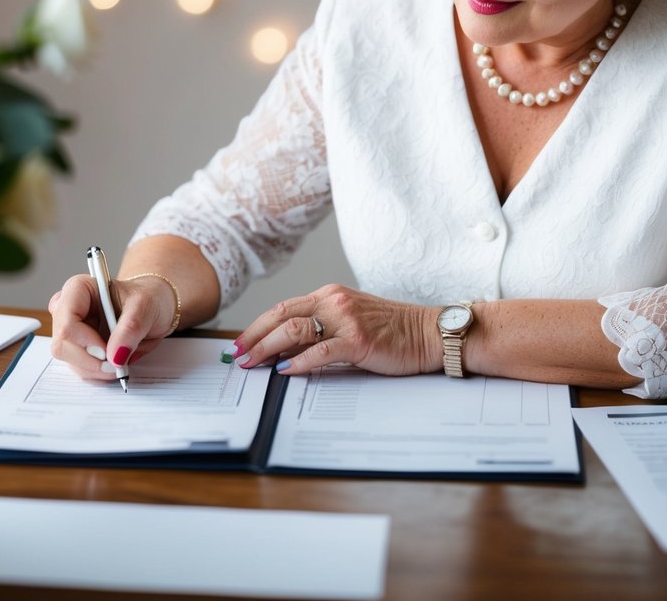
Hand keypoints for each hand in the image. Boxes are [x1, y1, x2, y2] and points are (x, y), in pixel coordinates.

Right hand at [47, 273, 176, 378]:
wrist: (154, 306)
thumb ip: (130, 329)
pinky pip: (79, 369)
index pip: (66, 323)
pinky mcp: (77, 348)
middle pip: (62, 345)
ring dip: (96, 369)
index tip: (109, 352)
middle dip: (91, 361)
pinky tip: (115, 363)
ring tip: (121, 359)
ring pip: (69, 361)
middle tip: (117, 362)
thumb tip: (115, 356)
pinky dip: (98, 373)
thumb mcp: (146, 307)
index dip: (86, 343)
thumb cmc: (148, 298)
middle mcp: (68, 309)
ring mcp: (70, 331)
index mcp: (78, 289)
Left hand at [233, 284, 441, 375]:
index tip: (241, 343)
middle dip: (254, 337)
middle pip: (281, 315)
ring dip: (267, 348)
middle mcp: (334, 302)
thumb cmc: (391, 331)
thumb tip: (283, 350)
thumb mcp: (350, 321)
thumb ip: (320, 329)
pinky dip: (299, 362)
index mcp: (329, 295)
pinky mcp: (359, 341)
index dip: (257, 326)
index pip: (283, 308)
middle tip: (237, 355)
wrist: (428, 333)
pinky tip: (286, 371)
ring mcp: (346, 320)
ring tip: (253, 364)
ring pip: (294, 329)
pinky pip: (320, 351)